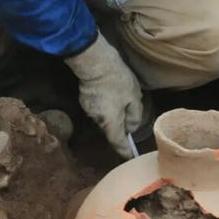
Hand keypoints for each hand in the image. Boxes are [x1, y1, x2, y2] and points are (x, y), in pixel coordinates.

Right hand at [65, 34, 143, 158]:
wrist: (95, 62)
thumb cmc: (117, 80)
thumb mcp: (134, 97)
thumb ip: (135, 115)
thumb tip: (131, 128)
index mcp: (111, 122)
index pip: (118, 143)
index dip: (125, 151)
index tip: (129, 157)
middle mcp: (97, 120)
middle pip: (111, 128)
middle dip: (121, 125)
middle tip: (131, 113)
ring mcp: (89, 109)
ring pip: (105, 116)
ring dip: (113, 111)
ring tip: (121, 97)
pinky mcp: (84, 99)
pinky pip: (99, 107)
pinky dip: (106, 103)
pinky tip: (111, 91)